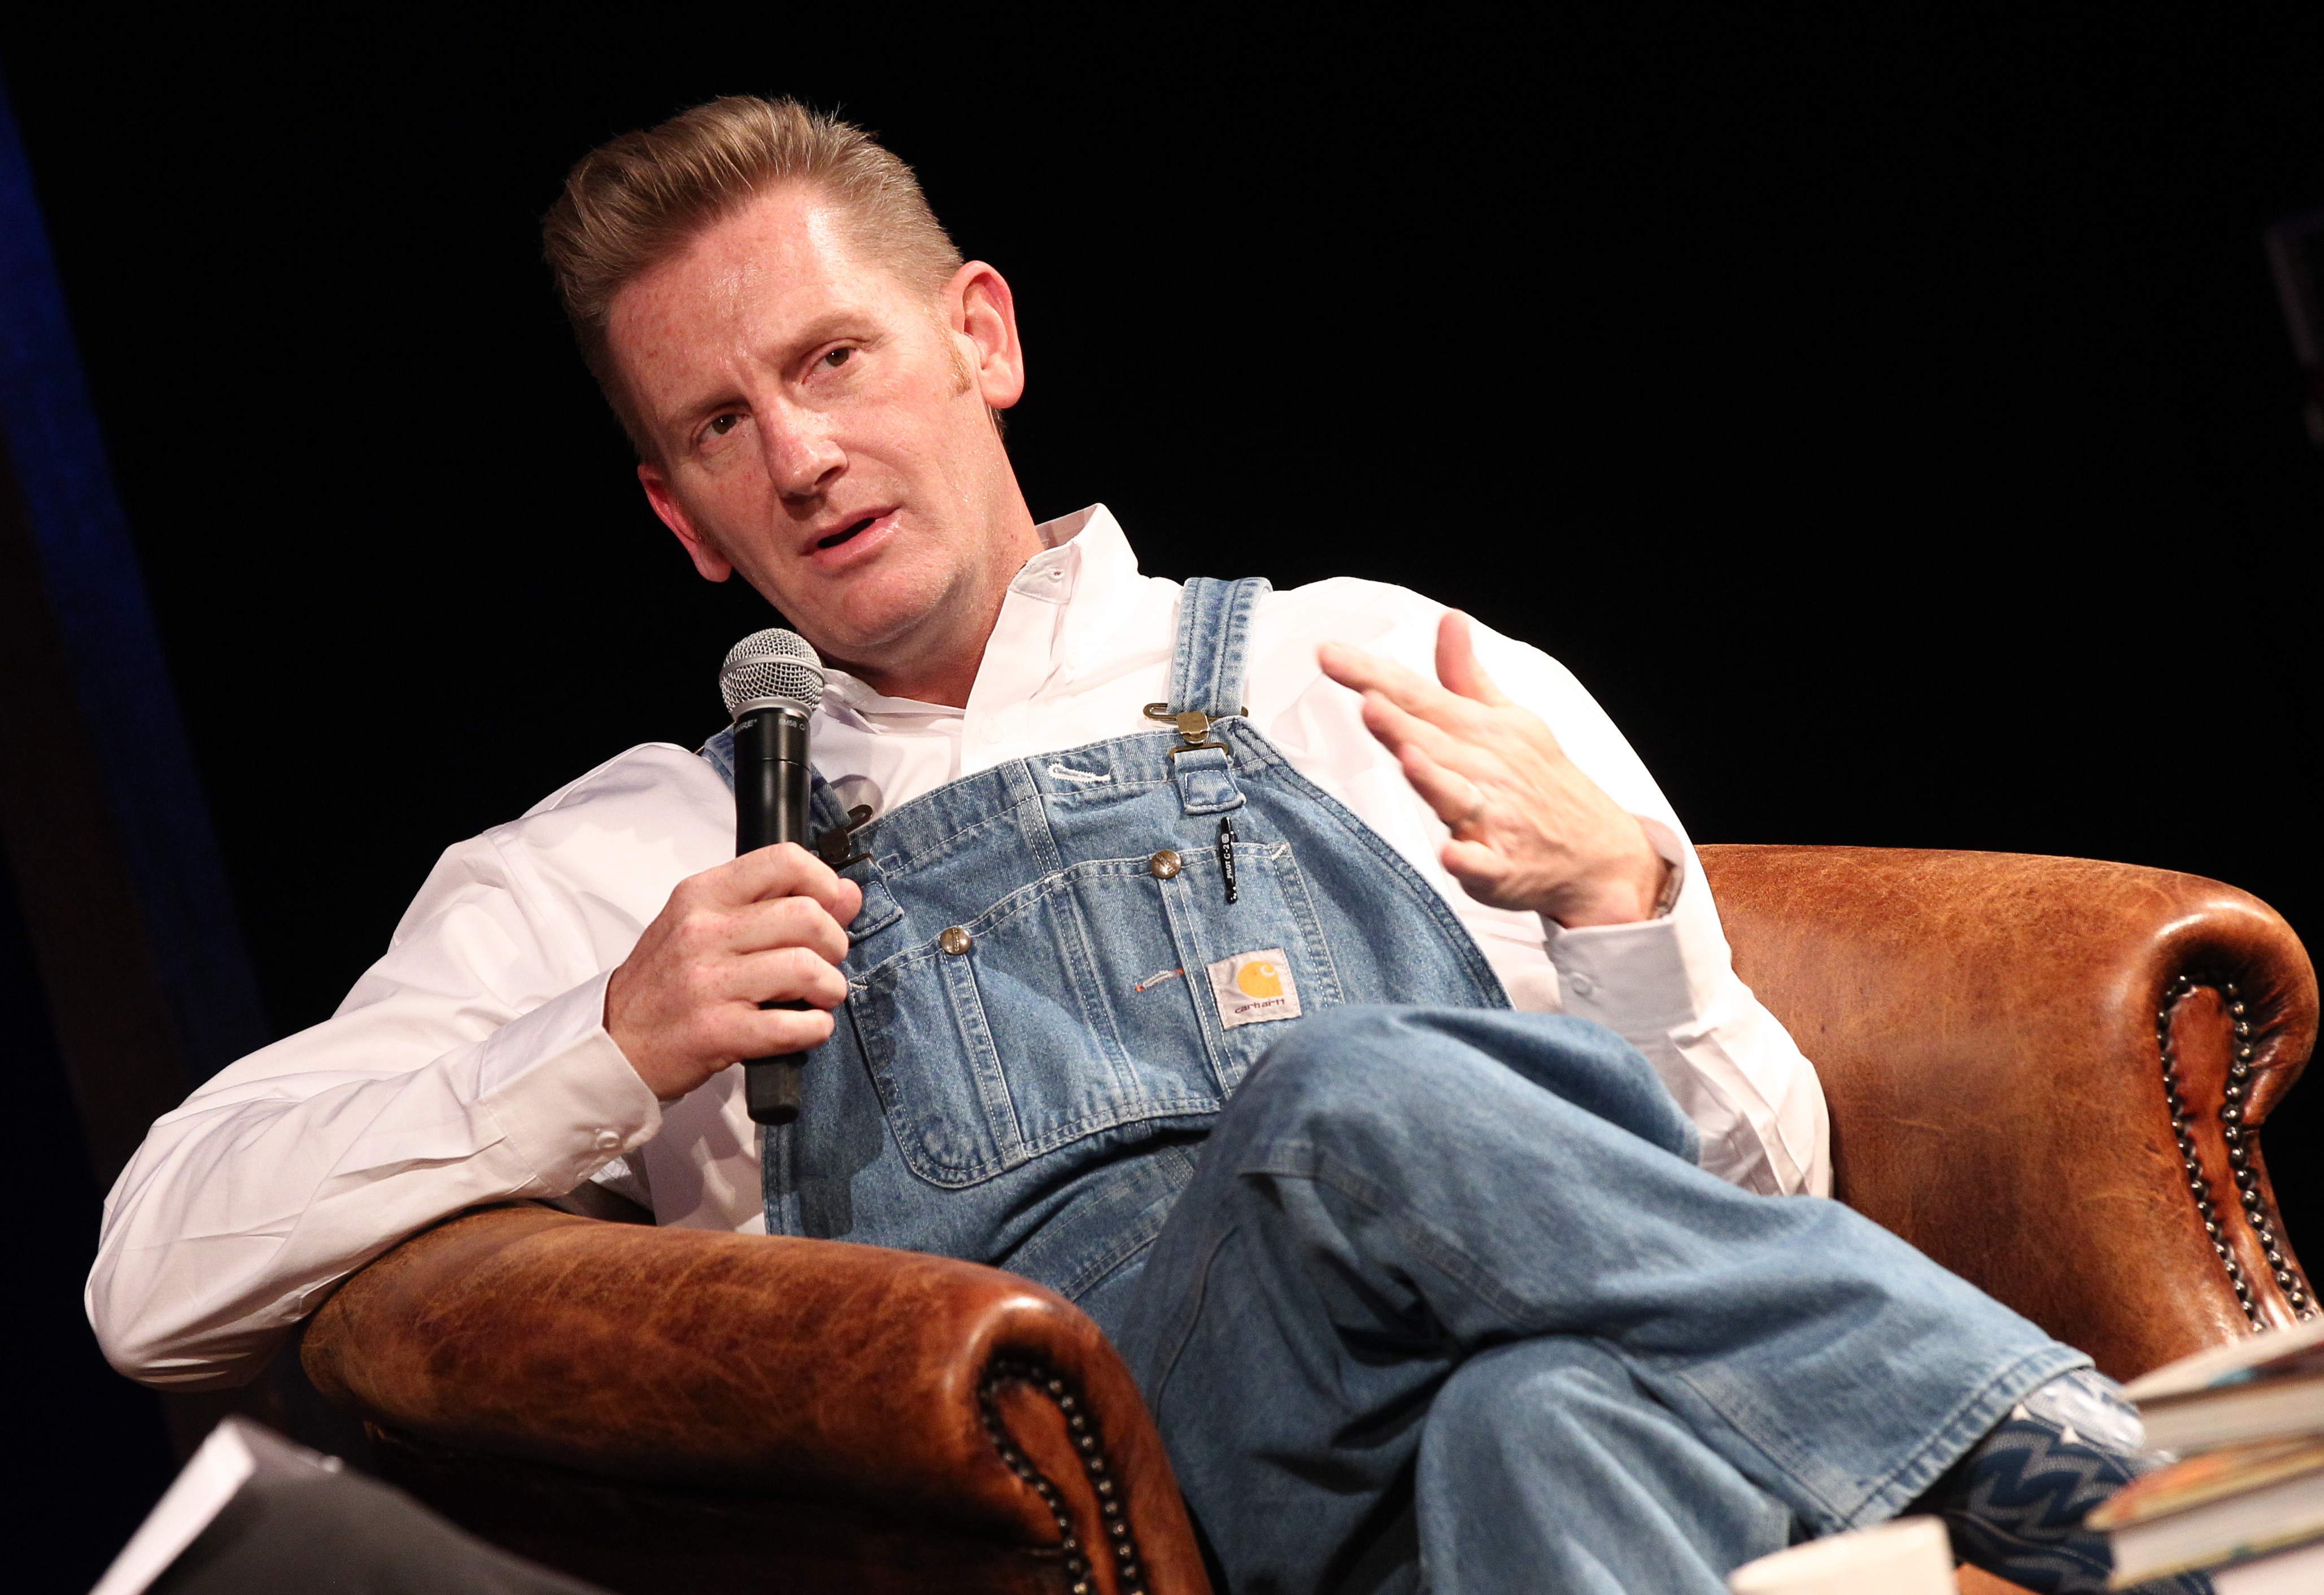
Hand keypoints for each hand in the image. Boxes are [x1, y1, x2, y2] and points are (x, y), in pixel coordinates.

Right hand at [605, 843, 864, 1099]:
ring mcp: (706, 982)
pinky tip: (807, 1027)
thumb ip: (775, 903)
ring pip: (806, 969)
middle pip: (806, 917)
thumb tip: (848, 893)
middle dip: (834, 942)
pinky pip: (792, 1026)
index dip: (824, 883)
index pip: (784, 861)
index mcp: (702, 895)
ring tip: (819, 996)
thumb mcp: (707, 925)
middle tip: (826, 961)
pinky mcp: (715, 1032)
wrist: (615, 1042)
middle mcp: (702, 931)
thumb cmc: (666, 982)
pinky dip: (815, 1028)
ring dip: (830, 988)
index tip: (829, 907)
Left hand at [1318, 612, 1666, 927]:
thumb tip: (1449, 619)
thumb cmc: (1540, 781)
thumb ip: (1465, 676)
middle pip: (1432, 741)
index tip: (1329, 655)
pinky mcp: (1503, 868)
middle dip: (1399, 722)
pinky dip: (1469, 860)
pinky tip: (1451, 853)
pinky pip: (1484, 864)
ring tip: (1410, 759)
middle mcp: (1485, 770)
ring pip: (1458, 797)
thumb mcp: (1510, 719)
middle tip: (1366, 700)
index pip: (1419, 696)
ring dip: (1434, 779)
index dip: (1372, 676)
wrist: (1597, 851)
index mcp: (1481, 731)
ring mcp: (1495, 819)